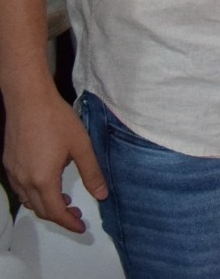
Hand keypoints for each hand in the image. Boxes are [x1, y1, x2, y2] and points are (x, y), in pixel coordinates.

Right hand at [3, 87, 107, 232]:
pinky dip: (35, 193)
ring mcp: (13, 173)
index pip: (55, 212)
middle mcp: (24, 181)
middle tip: (77, 212)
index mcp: (43, 179)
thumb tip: (102, 195)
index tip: (81, 227)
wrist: (29, 100)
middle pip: (40, 210)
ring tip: (65, 198)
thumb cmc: (56, 120)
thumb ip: (92, 172)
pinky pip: (21, 189)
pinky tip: (48, 182)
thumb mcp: (81, 146)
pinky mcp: (9, 164)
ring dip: (46, 205)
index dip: (69, 222)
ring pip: (29, 201)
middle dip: (59, 216)